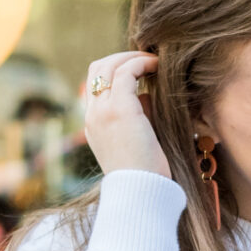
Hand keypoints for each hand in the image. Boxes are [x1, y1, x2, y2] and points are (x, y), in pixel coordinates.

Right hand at [82, 50, 167, 176]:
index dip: (116, 71)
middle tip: (147, 60)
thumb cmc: (146, 175)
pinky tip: (158, 66)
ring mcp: (102, 110)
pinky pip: (126, 71)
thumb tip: (147, 95)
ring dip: (133, 57)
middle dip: (122, 57)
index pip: (96, 85)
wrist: (141, 193)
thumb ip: (138, 117)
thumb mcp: (137, 141)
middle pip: (98, 68)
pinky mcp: (119, 108)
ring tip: (154, 60)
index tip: (141, 72)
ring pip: (109, 65)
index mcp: (94, 125)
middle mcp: (93, 115)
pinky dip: (142, 63)